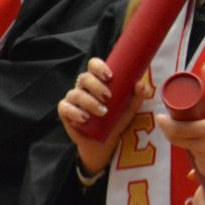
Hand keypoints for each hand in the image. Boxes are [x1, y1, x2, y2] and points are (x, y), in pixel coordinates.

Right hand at [57, 57, 150, 175]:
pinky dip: (75, 112)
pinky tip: (85, 118)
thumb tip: (140, 84)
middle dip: (96, 86)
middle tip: (108, 97)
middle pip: (84, 78)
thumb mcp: (130, 107)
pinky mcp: (65, 111)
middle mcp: (83, 86)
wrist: (104, 140)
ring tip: (102, 112)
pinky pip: (64, 108)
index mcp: (97, 79)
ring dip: (89, 102)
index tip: (110, 76)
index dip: (99, 67)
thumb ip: (137, 95)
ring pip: (76, 94)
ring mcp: (72, 98)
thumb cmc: (116, 118)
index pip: (93, 64)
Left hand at [157, 64, 204, 178]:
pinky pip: (198, 163)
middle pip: (177, 141)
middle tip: (176, 123)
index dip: (165, 124)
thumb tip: (204, 67)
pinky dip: (200, 155)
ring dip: (189, 143)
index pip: (177, 129)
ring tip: (200, 134)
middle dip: (173, 131)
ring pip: (189, 152)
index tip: (160, 117)